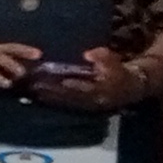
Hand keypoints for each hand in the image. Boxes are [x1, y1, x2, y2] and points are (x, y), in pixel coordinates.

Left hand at [26, 46, 145, 111]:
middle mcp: (93, 101)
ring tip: (31, 92)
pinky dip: (54, 101)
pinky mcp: (84, 108)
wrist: (131, 87)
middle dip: (50, 92)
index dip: (63, 84)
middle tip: (32, 86)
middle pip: (68, 97)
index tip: (46, 79)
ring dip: (49, 98)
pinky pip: (67, 105)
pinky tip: (40, 97)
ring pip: (66, 103)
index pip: (79, 87)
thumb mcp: (115, 61)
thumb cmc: (120, 71)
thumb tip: (87, 54)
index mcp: (102, 89)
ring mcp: (88, 106)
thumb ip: (103, 56)